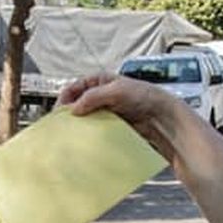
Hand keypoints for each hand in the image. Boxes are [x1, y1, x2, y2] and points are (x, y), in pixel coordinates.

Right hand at [58, 74, 179, 159]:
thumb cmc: (143, 96)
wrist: (163, 115)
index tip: (59, 114)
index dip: (65, 99)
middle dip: (70, 115)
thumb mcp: (116, 91)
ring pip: (86, 118)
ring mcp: (106, 111)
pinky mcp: (112, 125)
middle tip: (63, 127)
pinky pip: (96, 129)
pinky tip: (87, 141)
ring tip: (73, 136)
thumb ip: (93, 97)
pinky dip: (90, 134)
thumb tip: (73, 109)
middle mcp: (100, 95)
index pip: (74, 88)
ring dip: (80, 126)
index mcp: (99, 81)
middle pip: (78, 104)